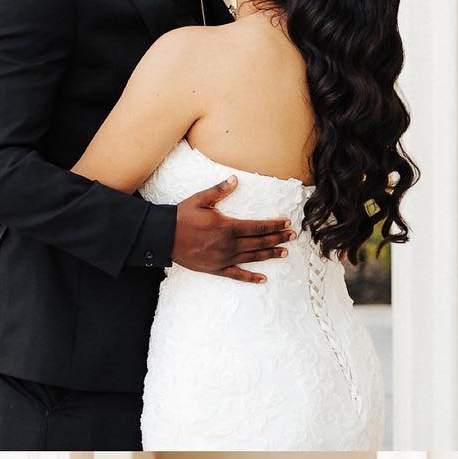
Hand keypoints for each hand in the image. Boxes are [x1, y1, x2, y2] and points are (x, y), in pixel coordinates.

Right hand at [171, 176, 295, 284]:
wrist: (164, 237)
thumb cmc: (182, 216)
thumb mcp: (201, 199)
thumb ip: (219, 191)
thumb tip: (235, 180)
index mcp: (228, 226)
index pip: (258, 226)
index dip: (274, 225)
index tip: (286, 223)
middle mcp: (230, 244)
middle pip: (260, 242)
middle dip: (278, 238)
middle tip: (293, 236)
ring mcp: (224, 258)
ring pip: (253, 257)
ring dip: (270, 254)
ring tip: (284, 253)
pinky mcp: (217, 268)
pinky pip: (237, 275)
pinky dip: (251, 278)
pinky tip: (263, 279)